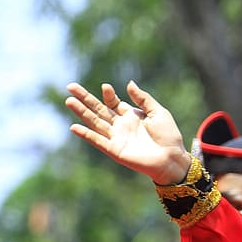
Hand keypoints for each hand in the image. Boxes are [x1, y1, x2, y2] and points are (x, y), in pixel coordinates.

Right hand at [65, 81, 191, 184]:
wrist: (172, 158)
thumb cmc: (168, 136)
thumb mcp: (158, 112)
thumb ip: (143, 99)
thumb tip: (129, 83)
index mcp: (130, 116)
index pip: (112, 102)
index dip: (108, 95)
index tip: (106, 87)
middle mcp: (120, 126)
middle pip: (98, 110)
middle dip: (85, 98)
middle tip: (70, 86)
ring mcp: (116, 138)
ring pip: (95, 122)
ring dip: (82, 112)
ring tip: (69, 101)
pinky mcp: (115, 150)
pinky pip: (98, 141)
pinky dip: (87, 135)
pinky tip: (74, 127)